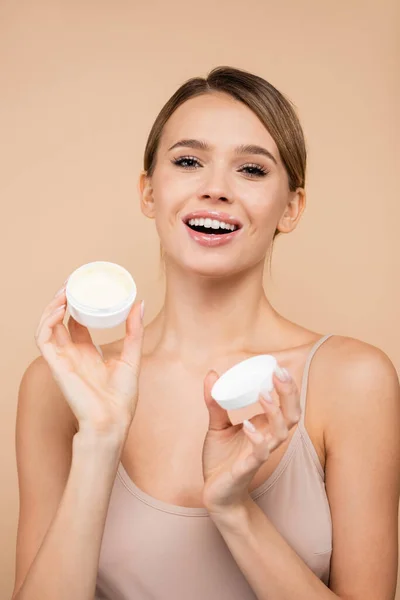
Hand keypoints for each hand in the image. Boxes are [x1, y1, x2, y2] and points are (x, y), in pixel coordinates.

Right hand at [34, 280, 144, 435]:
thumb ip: (134, 330)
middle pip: (59, 321)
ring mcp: (62, 360)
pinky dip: (48, 321)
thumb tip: (140, 302)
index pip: (76, 324)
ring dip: (51, 307)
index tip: (83, 286)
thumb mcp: (132, 356)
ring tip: (64, 291)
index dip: (76, 305)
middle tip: (71, 282)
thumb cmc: (122, 399)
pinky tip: (60, 309)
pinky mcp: (56, 365)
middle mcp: (72, 355)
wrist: (113, 421)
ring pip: (47, 326)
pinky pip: (43, 339)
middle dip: (62, 300)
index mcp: (87, 354)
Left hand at [201, 366, 300, 515]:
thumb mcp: (217, 425)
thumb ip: (215, 402)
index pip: (286, 404)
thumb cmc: (222, 460)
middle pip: (292, 414)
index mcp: (264, 426)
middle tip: (279, 373)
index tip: (277, 366)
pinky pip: (259, 454)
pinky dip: (256, 439)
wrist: (215, 493)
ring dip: (275, 412)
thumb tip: (211, 374)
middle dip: (289, 393)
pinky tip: (247, 425)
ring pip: (281, 432)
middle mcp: (267, 438)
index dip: (286, 386)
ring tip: (264, 394)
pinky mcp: (247, 468)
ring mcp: (260, 453)